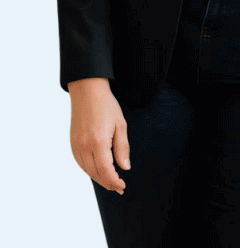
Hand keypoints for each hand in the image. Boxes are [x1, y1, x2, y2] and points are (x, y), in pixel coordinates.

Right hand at [69, 77, 129, 193]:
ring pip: (87, 170)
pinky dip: (89, 170)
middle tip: (118, 188)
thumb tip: (124, 167)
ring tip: (110, 182)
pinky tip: (97, 171)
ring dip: (98, 178)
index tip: (122, 186)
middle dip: (107, 183)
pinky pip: (80, 163)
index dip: (114, 181)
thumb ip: (122, 148)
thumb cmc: (106, 106)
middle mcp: (84, 147)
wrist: (87, 93)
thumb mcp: (120, 125)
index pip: (106, 170)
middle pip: (95, 173)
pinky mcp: (72, 144)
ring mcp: (76, 146)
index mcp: (98, 142)